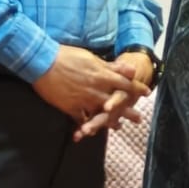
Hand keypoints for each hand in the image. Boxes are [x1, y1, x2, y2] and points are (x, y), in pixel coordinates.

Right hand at [32, 46, 150, 134]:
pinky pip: (81, 120)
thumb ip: (111, 66)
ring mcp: (84, 100)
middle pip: (117, 103)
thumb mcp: (91, 58)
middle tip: (139, 119)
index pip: (125, 83)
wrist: (42, 62)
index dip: (137, 88)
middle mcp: (96, 90)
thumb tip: (131, 69)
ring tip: (118, 127)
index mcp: (102, 75)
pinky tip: (90, 131)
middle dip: (129, 111)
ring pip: (101, 115)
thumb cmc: (66, 56)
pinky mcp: (71, 108)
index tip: (146, 92)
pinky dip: (86, 126)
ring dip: (110, 122)